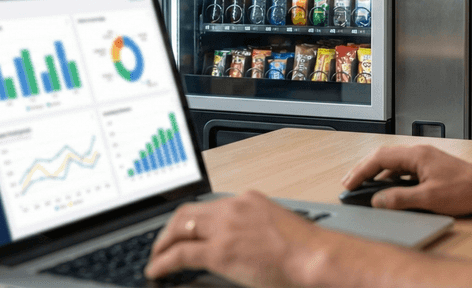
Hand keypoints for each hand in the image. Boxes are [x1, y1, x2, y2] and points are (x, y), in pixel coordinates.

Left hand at [147, 191, 337, 287]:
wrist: (315, 258)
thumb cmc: (307, 251)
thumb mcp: (278, 229)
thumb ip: (256, 230)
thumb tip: (244, 245)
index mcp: (249, 201)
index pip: (210, 206)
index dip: (193, 220)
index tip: (186, 230)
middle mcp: (233, 208)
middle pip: (188, 212)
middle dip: (170, 229)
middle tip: (162, 244)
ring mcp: (225, 228)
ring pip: (179, 228)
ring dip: (163, 243)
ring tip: (157, 258)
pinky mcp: (219, 251)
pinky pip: (179, 255)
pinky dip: (163, 262)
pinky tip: (157, 271)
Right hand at [342, 145, 471, 215]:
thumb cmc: (465, 190)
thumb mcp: (428, 199)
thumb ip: (400, 198)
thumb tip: (378, 200)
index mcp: (416, 155)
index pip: (380, 158)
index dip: (361, 171)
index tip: (349, 183)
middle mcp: (419, 153)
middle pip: (383, 156)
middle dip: (364, 170)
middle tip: (349, 183)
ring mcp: (425, 159)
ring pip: (393, 162)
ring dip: (377, 174)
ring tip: (363, 186)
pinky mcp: (430, 167)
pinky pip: (403, 169)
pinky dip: (390, 177)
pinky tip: (388, 189)